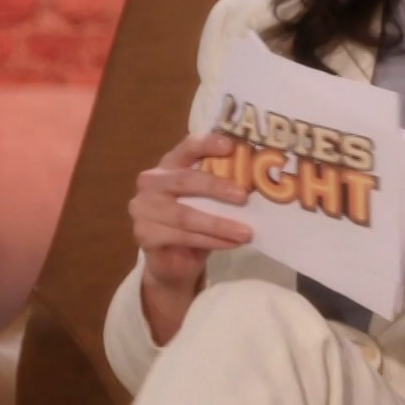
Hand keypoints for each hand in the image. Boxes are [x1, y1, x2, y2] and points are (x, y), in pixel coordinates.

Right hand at [129, 131, 254, 341]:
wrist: (173, 260)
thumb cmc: (196, 220)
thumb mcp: (209, 199)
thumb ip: (223, 186)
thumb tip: (261, 181)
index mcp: (169, 165)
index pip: (187, 147)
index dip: (207, 144)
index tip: (231, 146)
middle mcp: (152, 182)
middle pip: (185, 180)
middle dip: (216, 187)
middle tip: (243, 197)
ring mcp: (144, 208)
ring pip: (185, 215)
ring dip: (219, 224)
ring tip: (246, 232)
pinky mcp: (145, 234)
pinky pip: (182, 237)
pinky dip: (210, 241)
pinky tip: (231, 244)